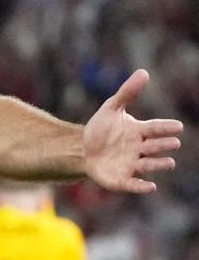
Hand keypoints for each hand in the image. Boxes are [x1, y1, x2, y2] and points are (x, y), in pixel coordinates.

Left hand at [82, 69, 182, 192]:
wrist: (83, 149)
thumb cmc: (102, 129)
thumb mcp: (111, 108)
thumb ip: (127, 92)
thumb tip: (144, 72)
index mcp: (139, 132)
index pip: (155, 128)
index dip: (165, 128)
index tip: (178, 126)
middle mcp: (140, 150)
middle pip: (155, 147)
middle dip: (164, 145)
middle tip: (173, 142)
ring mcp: (132, 165)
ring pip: (149, 165)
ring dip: (159, 164)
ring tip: (169, 162)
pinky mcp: (122, 180)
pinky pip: (134, 184)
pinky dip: (142, 187)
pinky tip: (151, 187)